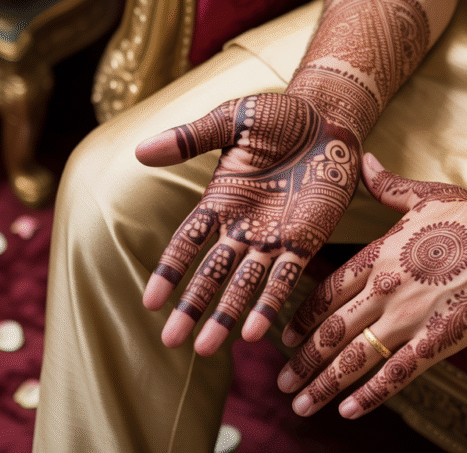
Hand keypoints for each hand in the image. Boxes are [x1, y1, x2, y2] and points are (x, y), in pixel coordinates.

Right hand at [137, 93, 360, 353]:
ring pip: (244, 285)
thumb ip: (189, 137)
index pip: (187, 243)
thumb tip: (138, 150)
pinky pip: (286, 278)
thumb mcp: (231, 119)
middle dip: (191, 307)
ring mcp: (273, 237)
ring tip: (207, 349)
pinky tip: (254, 333)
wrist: (328, 117)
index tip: (149, 301)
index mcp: (220, 200)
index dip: (169, 271)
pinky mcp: (306, 241)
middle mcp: (242, 226)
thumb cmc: (278, 115)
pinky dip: (269, 305)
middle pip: (211, 273)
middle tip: (171, 341)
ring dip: (225, 316)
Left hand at [275, 154, 466, 417]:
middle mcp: (385, 288)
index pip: (326, 294)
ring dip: (323, 383)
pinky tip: (348, 410)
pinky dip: (370, 394)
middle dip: (303, 361)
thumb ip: (386, 186)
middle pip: (331, 331)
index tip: (285, 339)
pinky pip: (397, 372)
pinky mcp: (438, 338)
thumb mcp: (421, 194)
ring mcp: (409, 315)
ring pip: (355, 356)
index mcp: (378, 256)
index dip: (302, 319)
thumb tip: (363, 160)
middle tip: (282, 382)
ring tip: (302, 404)